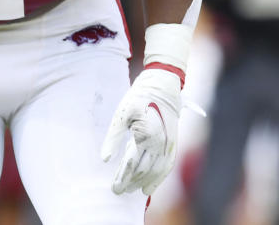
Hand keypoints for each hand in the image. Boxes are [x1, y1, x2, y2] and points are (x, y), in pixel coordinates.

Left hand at [100, 68, 182, 195]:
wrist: (163, 87)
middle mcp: (160, 143)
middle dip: (131, 182)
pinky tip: (150, 187)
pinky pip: (167, 166)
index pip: (132, 163)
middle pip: (144, 170)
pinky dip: (159, 179)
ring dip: (144, 183)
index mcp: (146, 135)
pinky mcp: (173, 144)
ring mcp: (169, 145)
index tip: (114, 187)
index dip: (122, 177)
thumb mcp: (122, 115)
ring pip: (157, 171)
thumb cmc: (139, 98)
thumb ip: (113, 137)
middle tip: (119, 190)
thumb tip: (105, 159)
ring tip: (132, 190)